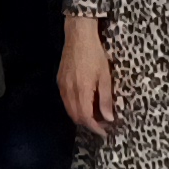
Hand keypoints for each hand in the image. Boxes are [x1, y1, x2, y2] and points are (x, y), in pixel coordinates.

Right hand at [57, 12, 114, 135]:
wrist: (78, 36)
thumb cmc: (95, 55)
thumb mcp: (105, 77)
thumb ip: (106, 99)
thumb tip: (109, 118)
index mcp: (81, 91)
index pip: (86, 117)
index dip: (95, 127)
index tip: (104, 132)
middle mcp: (69, 91)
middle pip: (76, 116)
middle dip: (88, 124)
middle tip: (102, 124)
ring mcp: (62, 86)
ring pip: (69, 109)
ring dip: (81, 116)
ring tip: (95, 115)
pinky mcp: (60, 81)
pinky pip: (66, 101)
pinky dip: (75, 107)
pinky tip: (84, 103)